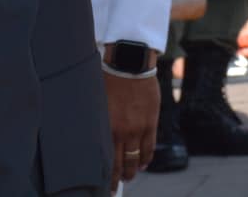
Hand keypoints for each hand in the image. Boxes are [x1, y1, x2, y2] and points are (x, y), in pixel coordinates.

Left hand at [103, 70, 158, 185]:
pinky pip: (149, 146)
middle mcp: (122, 132)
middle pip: (121, 164)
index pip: (107, 162)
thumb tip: (97, 141)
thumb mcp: (97, 103)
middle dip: (119, 178)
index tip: (106, 186)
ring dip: (133, 170)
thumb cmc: (108, 79)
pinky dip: (146, 158)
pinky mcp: (151, 121)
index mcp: (106, 128)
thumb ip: (99, 123)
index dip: (107, 177)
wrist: (129, 63)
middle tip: (117, 186)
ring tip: (130, 176)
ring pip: (136, 158)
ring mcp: (138, 128)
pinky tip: (142, 163)